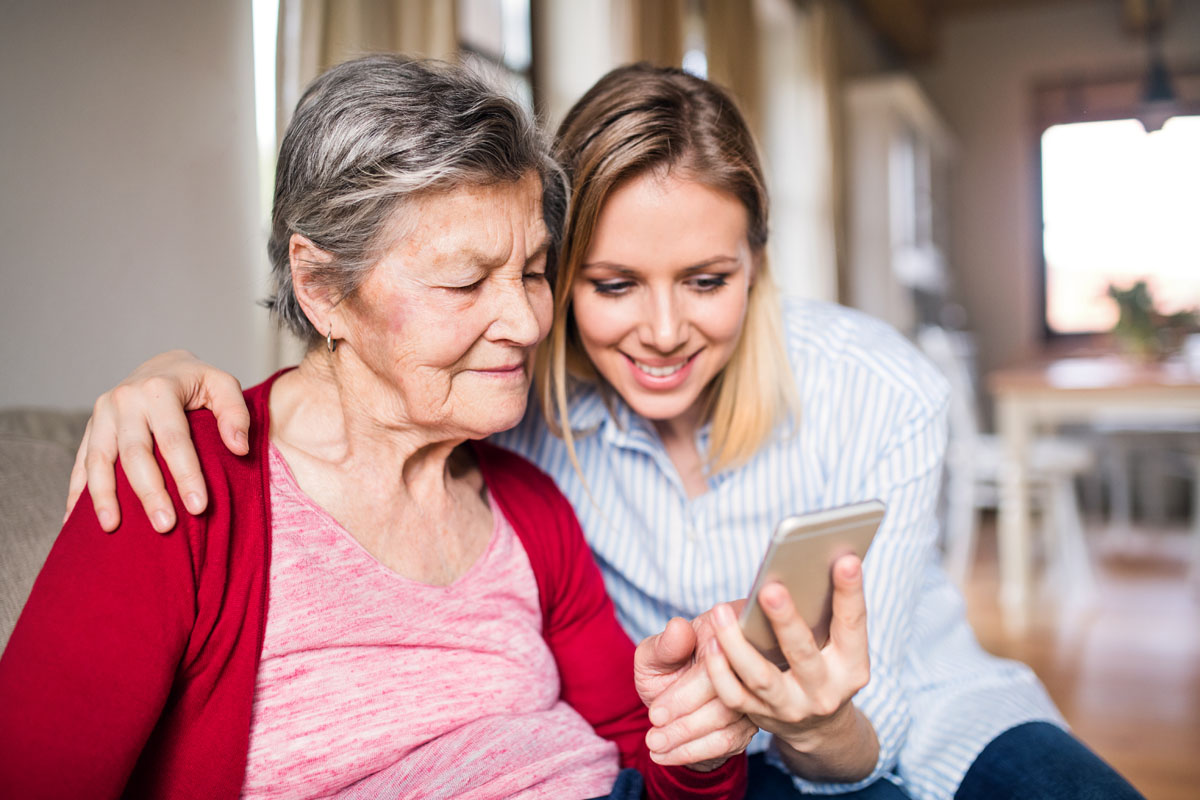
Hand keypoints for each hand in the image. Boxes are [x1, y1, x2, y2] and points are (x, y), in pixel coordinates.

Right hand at [65, 350, 249, 531]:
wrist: (161, 366)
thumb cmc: (198, 382)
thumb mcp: (223, 385)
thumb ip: (236, 414)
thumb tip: (238, 448)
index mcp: (159, 390)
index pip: (174, 439)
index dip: (186, 474)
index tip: (199, 507)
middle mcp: (125, 400)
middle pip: (135, 454)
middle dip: (150, 493)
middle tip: (166, 526)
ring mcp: (102, 414)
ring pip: (99, 459)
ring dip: (104, 496)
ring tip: (112, 528)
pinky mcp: (91, 428)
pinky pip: (81, 462)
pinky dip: (78, 490)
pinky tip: (75, 518)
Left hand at [634, 614, 755, 771]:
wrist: (676, 694)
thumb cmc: (666, 665)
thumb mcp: (656, 653)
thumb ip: (665, 645)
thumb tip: (678, 628)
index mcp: (726, 634)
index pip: (714, 669)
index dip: (683, 695)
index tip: (655, 714)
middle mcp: (749, 663)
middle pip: (725, 700)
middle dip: (684, 724)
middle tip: (653, 738)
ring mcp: (755, 693)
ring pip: (727, 725)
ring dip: (687, 742)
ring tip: (656, 747)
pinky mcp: (752, 721)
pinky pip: (728, 742)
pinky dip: (694, 752)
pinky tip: (667, 755)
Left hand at [704, 555, 878, 780]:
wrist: (818, 723)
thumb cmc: (824, 661)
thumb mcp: (837, 643)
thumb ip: (825, 610)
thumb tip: (806, 562)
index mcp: (852, 665)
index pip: (852, 624)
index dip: (850, 592)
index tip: (845, 558)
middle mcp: (826, 690)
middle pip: (803, 652)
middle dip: (786, 620)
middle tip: (769, 588)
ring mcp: (793, 707)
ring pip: (761, 676)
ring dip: (737, 644)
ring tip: (720, 612)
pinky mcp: (762, 716)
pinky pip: (735, 696)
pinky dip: (720, 671)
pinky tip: (711, 642)